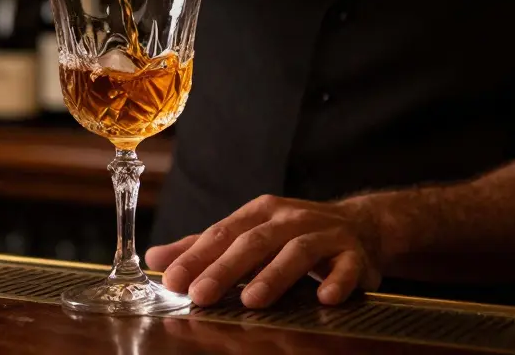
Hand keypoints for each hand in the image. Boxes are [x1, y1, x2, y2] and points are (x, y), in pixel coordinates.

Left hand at [143, 195, 383, 308]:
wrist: (360, 226)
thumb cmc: (292, 234)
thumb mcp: (248, 234)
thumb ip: (203, 247)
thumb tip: (154, 259)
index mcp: (260, 213)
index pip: (222, 233)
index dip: (196, 257)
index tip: (171, 280)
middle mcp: (290, 219)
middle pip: (254, 242)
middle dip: (225, 269)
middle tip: (200, 295)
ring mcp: (324, 234)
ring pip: (297, 252)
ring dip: (274, 276)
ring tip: (251, 301)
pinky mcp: (353, 254)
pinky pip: (346, 267)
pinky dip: (336, 281)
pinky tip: (324, 298)